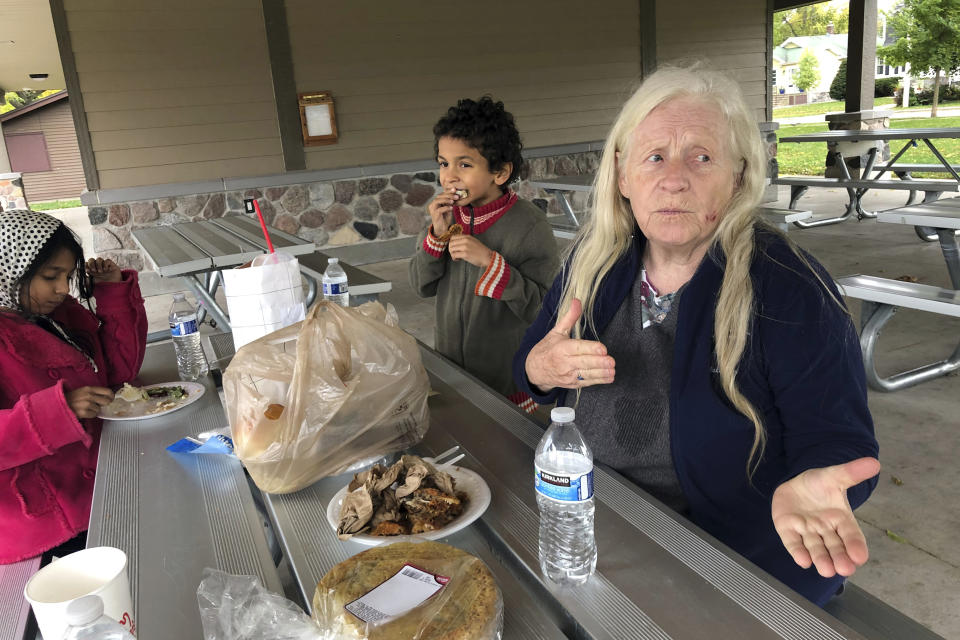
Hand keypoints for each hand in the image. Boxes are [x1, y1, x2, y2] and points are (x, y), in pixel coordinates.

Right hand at [65, 386, 114, 418]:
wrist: (58, 404)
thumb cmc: (70, 398)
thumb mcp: (82, 391)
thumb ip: (93, 392)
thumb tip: (106, 396)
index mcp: (89, 388)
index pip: (107, 391)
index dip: (111, 396)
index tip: (111, 398)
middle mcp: (88, 395)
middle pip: (106, 401)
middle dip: (104, 404)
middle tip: (99, 404)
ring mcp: (86, 404)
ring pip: (99, 409)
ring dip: (95, 410)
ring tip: (86, 408)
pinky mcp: (83, 412)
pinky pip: (94, 414)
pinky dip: (90, 414)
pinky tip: (84, 412)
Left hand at [86, 257, 121, 283]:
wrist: (114, 285)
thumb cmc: (104, 284)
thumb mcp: (93, 283)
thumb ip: (87, 281)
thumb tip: (81, 278)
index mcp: (92, 270)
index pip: (86, 264)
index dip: (86, 266)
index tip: (87, 270)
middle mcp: (97, 266)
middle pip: (91, 259)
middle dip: (91, 264)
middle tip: (94, 271)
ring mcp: (103, 265)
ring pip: (99, 259)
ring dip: (98, 265)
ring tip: (101, 272)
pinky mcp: (110, 264)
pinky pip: (107, 260)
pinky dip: (106, 265)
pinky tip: (107, 270)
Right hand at [427, 187, 463, 236]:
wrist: (442, 228)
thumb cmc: (445, 218)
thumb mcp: (448, 208)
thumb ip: (450, 202)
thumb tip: (456, 195)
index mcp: (436, 202)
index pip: (441, 194)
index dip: (447, 191)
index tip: (454, 189)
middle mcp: (432, 204)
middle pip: (439, 196)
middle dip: (448, 195)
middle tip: (456, 196)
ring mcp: (432, 209)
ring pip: (438, 201)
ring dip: (446, 200)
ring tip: (453, 201)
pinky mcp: (434, 214)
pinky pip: (440, 209)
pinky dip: (446, 208)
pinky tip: (451, 208)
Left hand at [448, 235, 493, 268]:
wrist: (488, 257)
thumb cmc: (480, 251)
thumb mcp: (473, 241)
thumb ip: (465, 240)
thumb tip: (455, 243)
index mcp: (467, 237)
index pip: (453, 237)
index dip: (452, 243)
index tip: (455, 248)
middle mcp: (465, 240)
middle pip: (451, 243)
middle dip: (451, 249)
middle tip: (455, 253)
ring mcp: (465, 247)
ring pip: (451, 249)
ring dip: (452, 254)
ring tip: (457, 257)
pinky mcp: (465, 254)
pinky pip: (454, 255)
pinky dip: (454, 258)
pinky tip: (458, 259)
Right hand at [524, 298, 615, 391]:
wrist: (534, 370)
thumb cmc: (547, 348)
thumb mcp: (556, 331)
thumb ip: (570, 317)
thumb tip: (577, 301)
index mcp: (561, 348)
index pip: (577, 348)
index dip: (591, 348)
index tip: (603, 349)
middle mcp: (564, 363)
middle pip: (584, 362)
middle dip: (599, 362)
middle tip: (611, 361)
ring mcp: (568, 375)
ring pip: (587, 374)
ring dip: (601, 373)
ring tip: (612, 371)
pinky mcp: (572, 384)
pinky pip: (586, 382)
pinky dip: (598, 381)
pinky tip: (609, 377)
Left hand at [772, 457, 880, 577]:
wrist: (795, 484)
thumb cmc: (819, 485)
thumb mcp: (834, 476)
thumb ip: (851, 472)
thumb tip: (874, 462)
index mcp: (841, 519)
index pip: (852, 535)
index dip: (856, 546)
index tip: (861, 556)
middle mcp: (826, 530)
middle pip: (834, 547)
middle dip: (840, 558)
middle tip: (845, 569)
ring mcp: (806, 532)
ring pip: (815, 548)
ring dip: (821, 559)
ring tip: (826, 570)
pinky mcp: (788, 531)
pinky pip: (793, 543)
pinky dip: (797, 552)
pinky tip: (802, 561)